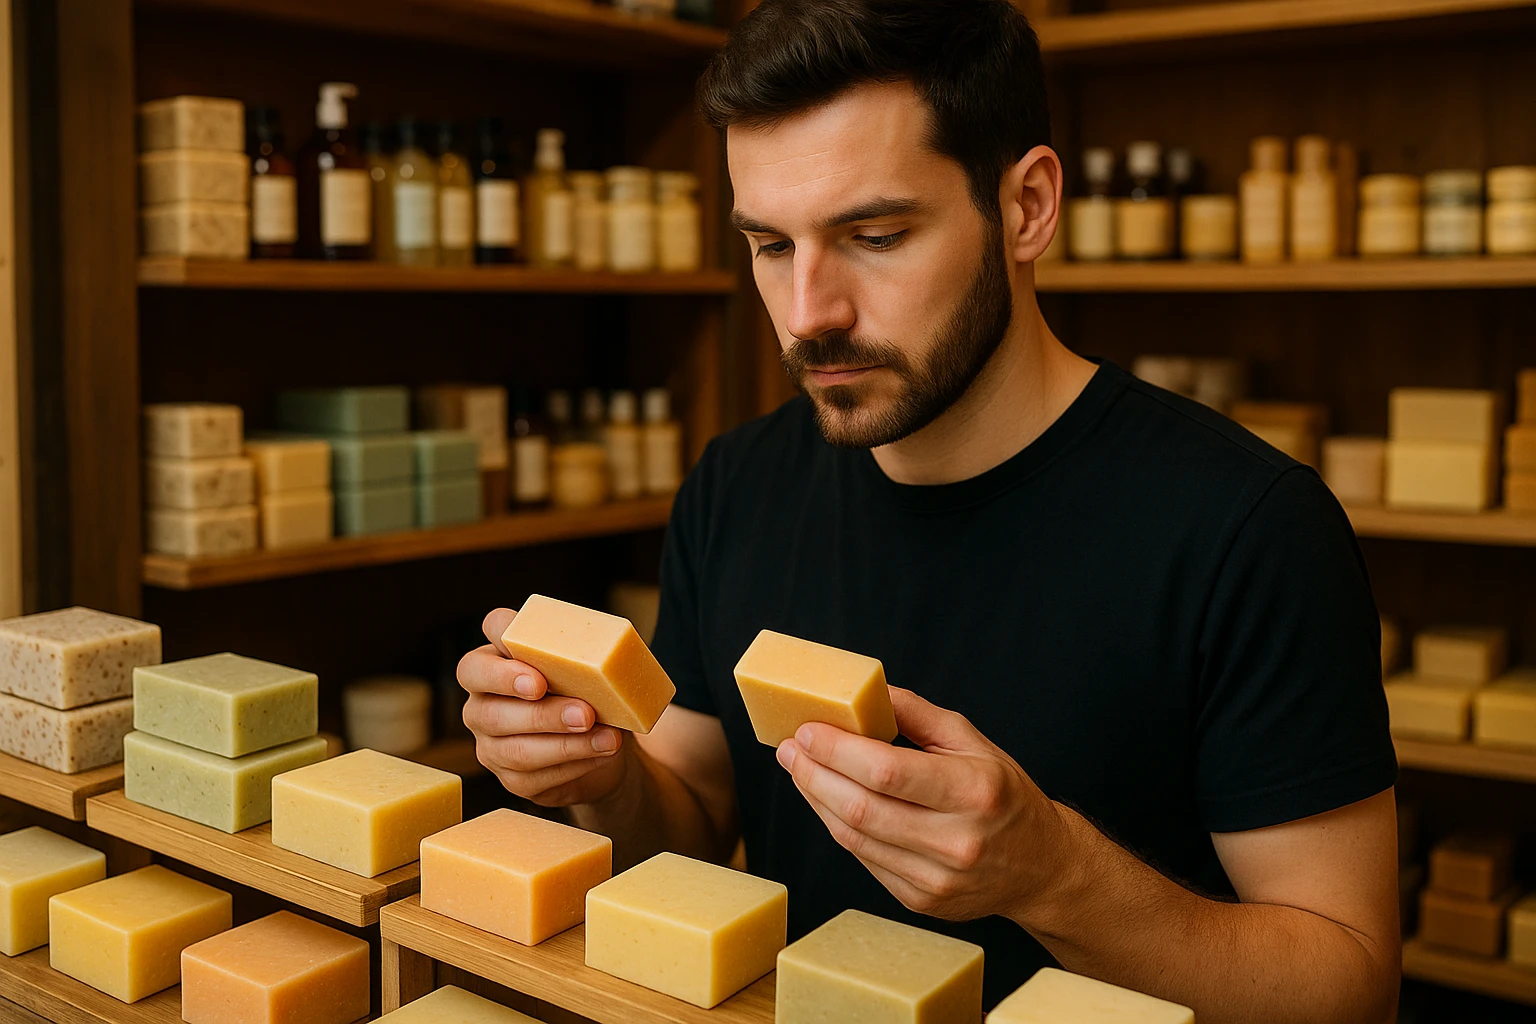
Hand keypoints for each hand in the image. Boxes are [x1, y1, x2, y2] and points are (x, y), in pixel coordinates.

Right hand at [458, 607, 628, 806]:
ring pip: (517, 751)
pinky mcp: (512, 778)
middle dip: (543, 714)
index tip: (539, 681)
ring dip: (568, 744)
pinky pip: (536, 777)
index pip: (474, 666)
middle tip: (585, 713)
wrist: (599, 736)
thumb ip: (574, 648)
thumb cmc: (582, 684)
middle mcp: (480, 707)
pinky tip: (602, 752)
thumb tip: (601, 649)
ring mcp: (491, 746)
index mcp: (487, 667)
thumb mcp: (580, 659)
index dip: (500, 674)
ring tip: (608, 737)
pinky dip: (575, 764)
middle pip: (492, 713)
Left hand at [777, 686, 1071, 923]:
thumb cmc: (1004, 796)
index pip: (887, 772)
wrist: (1041, 868)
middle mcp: (956, 840)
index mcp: (974, 791)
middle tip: (790, 748)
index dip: (838, 751)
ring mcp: (937, 878)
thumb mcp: (974, 742)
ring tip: (799, 769)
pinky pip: (864, 859)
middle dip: (814, 773)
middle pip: (861, 808)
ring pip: (854, 837)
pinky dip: (837, 826)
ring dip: (816, 799)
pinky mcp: (920, 900)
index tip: (807, 730)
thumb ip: (917, 714)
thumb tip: (864, 692)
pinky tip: (826, 800)